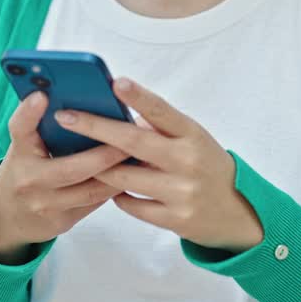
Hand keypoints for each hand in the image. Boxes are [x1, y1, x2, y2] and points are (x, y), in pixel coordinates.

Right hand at [0, 91, 129, 263]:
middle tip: (131, 136)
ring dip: (119, 172)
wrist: (9, 216)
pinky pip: (94, 203)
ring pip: (90, 190)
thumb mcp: (26, 145)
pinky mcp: (61, 221)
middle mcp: (29, 180)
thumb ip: (43, 124)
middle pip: (71, 167)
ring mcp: (45, 205)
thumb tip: (76, 95)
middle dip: (105, 153)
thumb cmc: (25, 167)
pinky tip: (133, 174)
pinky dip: (115, 187)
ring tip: (141, 156)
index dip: (29, 112)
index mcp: (18, 152)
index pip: (20, 129)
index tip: (42, 95)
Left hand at [54, 78, 263, 252]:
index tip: (114, 82)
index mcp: (193, 134)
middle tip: (65, 116)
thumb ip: (159, 128)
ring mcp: (181, 192)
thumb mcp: (192, 139)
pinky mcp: (175, 219)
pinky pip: (131, 205)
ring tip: (84, 158)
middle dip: (95, 128)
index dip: (138, 96)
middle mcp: (188, 161)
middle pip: (133, 142)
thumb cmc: (204, 164)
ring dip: (100, 167)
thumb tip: (114, 112)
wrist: (235, 211)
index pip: (162, 111)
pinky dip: (117, 194)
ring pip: (124, 177)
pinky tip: (113, 187)